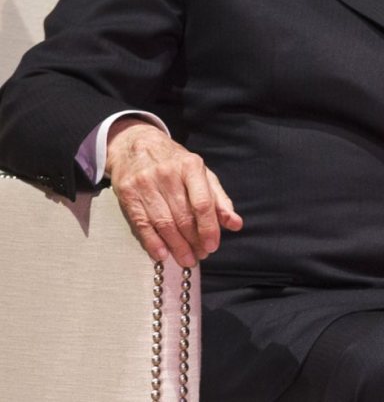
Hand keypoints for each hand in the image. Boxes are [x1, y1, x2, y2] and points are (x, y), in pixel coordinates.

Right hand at [106, 118, 242, 266]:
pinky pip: (142, 224)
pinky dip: (153, 243)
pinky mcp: (128, 194)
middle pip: (183, 217)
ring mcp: (145, 183)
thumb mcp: (201, 173)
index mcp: (190, 166)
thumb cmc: (175, 163)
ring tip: (186, 259)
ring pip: (164, 223)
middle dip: (193, 241)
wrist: (137, 144)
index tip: (212, 246)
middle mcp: (168, 173)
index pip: (202, 202)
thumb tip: (235, 224)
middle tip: (200, 255)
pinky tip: (163, 254)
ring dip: (176, 246)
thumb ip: (219, 199)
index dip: (209, 228)